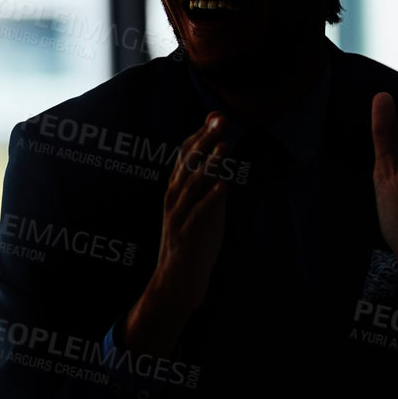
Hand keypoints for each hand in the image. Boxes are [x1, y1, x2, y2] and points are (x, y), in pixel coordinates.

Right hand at [121, 112, 229, 354]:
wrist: (178, 282)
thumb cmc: (193, 241)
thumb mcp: (203, 206)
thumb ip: (211, 180)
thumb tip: (223, 152)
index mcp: (176, 190)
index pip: (185, 155)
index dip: (201, 135)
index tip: (217, 116)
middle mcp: (173, 199)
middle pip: (188, 165)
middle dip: (205, 141)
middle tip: (221, 121)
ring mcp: (177, 217)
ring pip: (192, 186)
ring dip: (208, 165)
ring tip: (224, 147)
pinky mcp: (185, 237)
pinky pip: (198, 215)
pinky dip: (210, 199)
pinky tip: (223, 186)